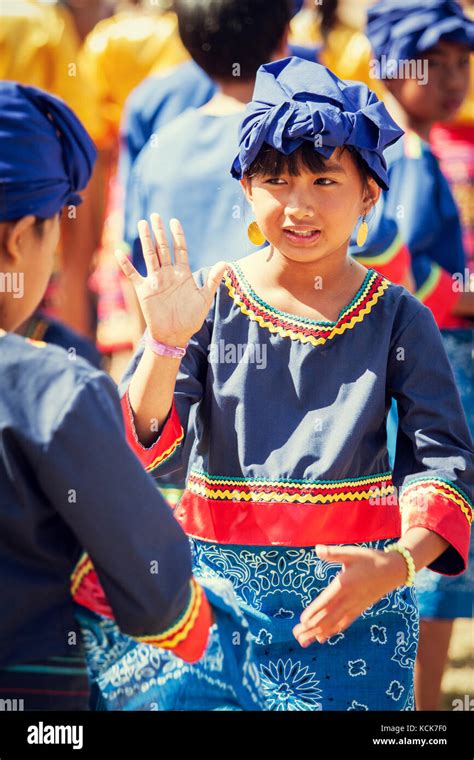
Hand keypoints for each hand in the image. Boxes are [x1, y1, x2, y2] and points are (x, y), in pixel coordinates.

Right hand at [115, 214, 227, 345]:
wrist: (175, 335)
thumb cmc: (191, 318)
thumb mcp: (204, 298)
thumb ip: (213, 280)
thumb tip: (226, 263)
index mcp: (182, 274)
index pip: (180, 249)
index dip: (177, 236)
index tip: (174, 221)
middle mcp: (168, 274)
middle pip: (163, 248)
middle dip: (159, 232)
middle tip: (156, 216)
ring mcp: (155, 280)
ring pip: (149, 256)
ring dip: (146, 240)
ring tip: (142, 224)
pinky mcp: (144, 290)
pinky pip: (133, 275)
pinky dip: (125, 265)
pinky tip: (118, 252)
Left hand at [292, 543, 406, 646]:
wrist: (393, 571)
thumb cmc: (370, 559)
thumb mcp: (351, 553)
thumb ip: (333, 553)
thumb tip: (317, 549)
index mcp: (344, 584)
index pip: (326, 602)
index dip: (314, 612)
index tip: (302, 621)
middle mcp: (348, 599)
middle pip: (328, 617)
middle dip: (312, 627)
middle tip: (296, 635)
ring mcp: (354, 606)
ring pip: (334, 623)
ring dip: (318, 633)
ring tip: (304, 641)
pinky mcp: (359, 610)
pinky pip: (344, 623)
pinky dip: (332, 631)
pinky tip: (322, 638)